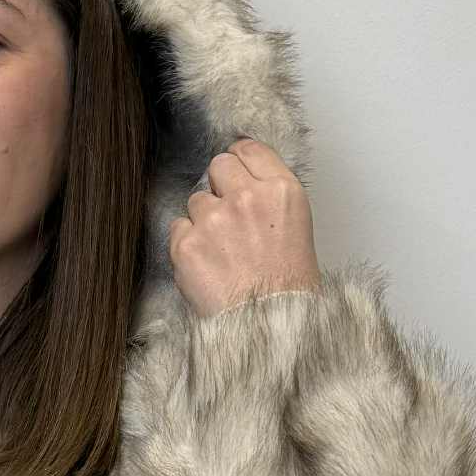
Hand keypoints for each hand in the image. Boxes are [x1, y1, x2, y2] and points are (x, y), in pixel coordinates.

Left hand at [168, 138, 322, 319]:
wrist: (269, 326)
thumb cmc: (288, 286)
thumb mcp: (297, 228)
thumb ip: (270, 196)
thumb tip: (242, 178)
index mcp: (281, 191)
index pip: (248, 150)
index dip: (240, 162)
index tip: (236, 174)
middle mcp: (246, 198)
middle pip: (218, 166)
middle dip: (219, 186)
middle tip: (229, 217)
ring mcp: (213, 220)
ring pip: (195, 200)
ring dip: (203, 220)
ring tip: (222, 252)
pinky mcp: (186, 245)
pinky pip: (177, 229)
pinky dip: (187, 245)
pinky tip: (208, 266)